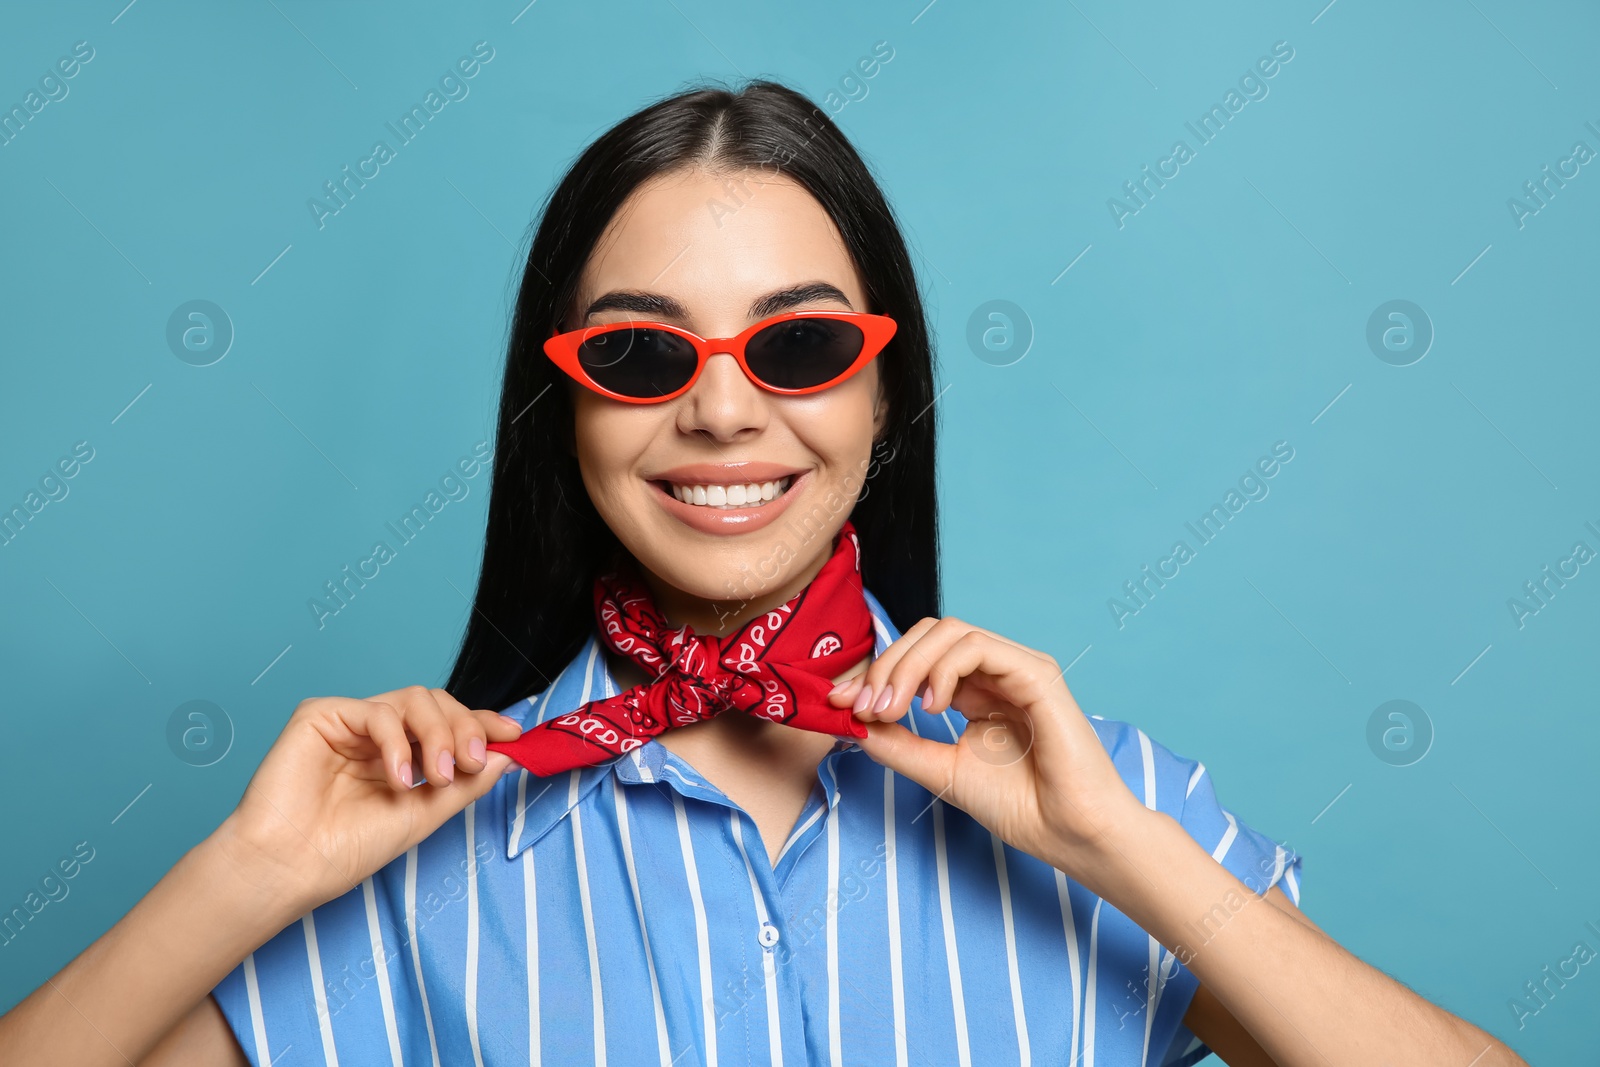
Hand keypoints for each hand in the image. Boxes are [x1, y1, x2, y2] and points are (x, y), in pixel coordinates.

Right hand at [214, 686, 522, 914]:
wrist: (290, 867)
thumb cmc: (345, 849)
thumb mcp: (424, 816)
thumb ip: (466, 784)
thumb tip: (509, 753)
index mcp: (400, 756)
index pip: (449, 724)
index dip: (483, 723)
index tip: (514, 734)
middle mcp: (377, 735)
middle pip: (437, 704)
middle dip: (464, 729)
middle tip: (471, 763)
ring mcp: (350, 723)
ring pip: (414, 699)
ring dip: (438, 734)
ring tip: (438, 776)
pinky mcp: (321, 715)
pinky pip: (376, 711)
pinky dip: (397, 742)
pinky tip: (399, 778)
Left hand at [827, 617, 1149, 889]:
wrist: (1072, 835)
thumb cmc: (1022, 808)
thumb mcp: (942, 772)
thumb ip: (899, 745)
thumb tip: (852, 722)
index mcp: (976, 691)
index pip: (917, 656)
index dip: (874, 672)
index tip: (839, 703)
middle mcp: (996, 672)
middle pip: (927, 634)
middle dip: (884, 666)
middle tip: (862, 708)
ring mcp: (1018, 668)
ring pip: (949, 631)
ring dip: (907, 665)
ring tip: (892, 709)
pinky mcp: (1037, 674)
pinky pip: (978, 647)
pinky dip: (943, 668)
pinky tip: (931, 707)